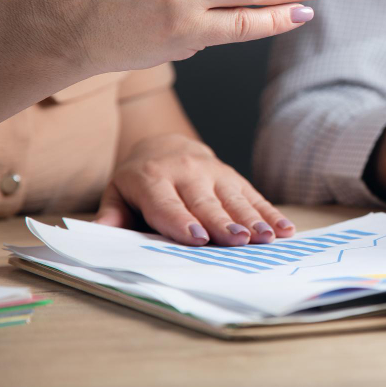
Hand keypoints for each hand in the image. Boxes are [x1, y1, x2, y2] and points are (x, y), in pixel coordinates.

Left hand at [94, 134, 294, 245]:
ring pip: (234, 199)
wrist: (166, 146)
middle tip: (239, 240)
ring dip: (253, 219)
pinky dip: (271, 213)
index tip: (198, 238)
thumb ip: (112, 214)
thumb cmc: (140, 181)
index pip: (168, 204)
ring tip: (267, 237)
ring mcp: (214, 172)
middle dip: (223, 222)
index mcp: (153, 179)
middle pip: (206, 203)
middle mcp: (186, 172)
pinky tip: (285, 229)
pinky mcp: (234, 177)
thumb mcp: (118, 192)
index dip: (182, 221)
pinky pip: (254, 196)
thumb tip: (100, 232)